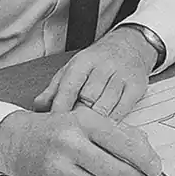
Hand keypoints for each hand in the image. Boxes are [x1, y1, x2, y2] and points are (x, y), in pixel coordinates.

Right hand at [0, 109, 162, 175]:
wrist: (18, 141)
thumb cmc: (62, 129)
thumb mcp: (90, 119)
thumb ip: (121, 133)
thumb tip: (148, 155)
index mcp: (84, 121)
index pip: (124, 143)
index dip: (145, 159)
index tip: (157, 169)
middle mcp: (70, 144)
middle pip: (116, 170)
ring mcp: (58, 168)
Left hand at [33, 27, 153, 119]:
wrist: (131, 46)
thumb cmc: (98, 61)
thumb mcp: (73, 69)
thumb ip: (54, 89)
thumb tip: (38, 108)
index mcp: (84, 61)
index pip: (69, 87)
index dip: (60, 108)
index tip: (53, 124)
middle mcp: (104, 66)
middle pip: (87, 99)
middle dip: (77, 116)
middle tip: (70, 128)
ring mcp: (122, 76)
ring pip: (104, 107)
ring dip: (93, 121)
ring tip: (86, 129)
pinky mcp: (137, 87)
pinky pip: (121, 111)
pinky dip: (111, 122)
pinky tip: (104, 125)